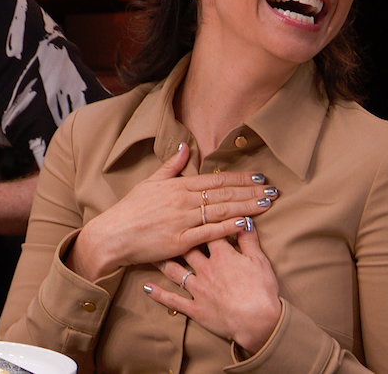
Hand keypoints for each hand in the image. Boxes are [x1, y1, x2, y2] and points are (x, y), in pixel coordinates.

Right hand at [69, 144, 277, 279]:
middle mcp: (183, 200)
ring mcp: (183, 220)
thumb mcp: (150, 182)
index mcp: (178, 185)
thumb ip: (171, 165)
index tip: (260, 176)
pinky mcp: (180, 240)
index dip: (240, 177)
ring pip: (222, 210)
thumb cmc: (130, 210)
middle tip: (274, 190)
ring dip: (247, 206)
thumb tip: (187, 146)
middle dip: (251, 191)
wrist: (113, 234)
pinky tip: (247, 223)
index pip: (216, 179)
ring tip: (267, 204)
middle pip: (224, 193)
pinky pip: (210, 232)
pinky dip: (230, 227)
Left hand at [146, 220, 281, 353]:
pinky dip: (159, 295)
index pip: (207, 231)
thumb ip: (249, 239)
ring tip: (149, 253)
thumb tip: (245, 220)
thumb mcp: (259, 261)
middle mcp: (205, 268)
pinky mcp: (195, 308)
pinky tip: (146, 288)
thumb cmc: (261, 290)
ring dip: (162, 262)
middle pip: (186, 248)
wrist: (258, 322)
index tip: (191, 213)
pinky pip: (173, 300)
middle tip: (161, 228)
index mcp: (221, 255)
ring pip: (174, 271)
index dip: (201, 221)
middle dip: (174, 238)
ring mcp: (198, 289)